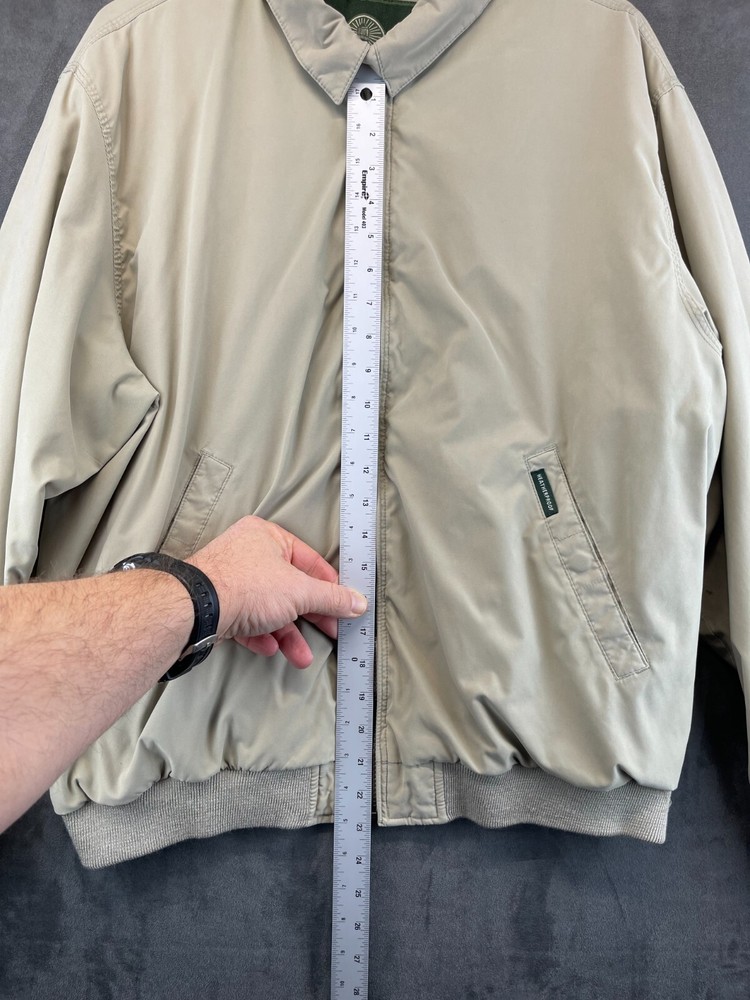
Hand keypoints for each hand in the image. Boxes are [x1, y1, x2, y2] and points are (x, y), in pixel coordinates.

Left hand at [188, 515, 365, 668]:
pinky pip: (246, 620)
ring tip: (300, 657)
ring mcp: (231, 580)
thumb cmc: (247, 586)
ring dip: (287, 635)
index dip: (331, 587)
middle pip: (290, 588)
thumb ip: (332, 598)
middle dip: (310, 618)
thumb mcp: (301, 592)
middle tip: (330, 633)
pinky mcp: (218, 605)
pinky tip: (269, 649)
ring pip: (269, 609)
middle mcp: (248, 554)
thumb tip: (358, 602)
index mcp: (268, 537)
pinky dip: (261, 636)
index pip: (310, 561)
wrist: (196, 609)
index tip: (346, 607)